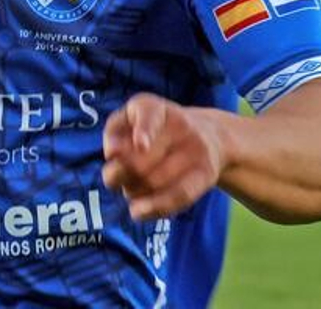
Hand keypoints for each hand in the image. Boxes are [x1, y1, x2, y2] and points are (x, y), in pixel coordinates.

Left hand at [101, 94, 225, 220]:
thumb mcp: (129, 121)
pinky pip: (180, 196)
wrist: (208, 135)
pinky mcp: (206, 174)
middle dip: (121, 175)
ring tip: (130, 188)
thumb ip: (114, 133)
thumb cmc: (154, 130)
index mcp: (153, 107)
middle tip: (113, 179)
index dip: (142, 132)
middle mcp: (179, 124)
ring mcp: (196, 149)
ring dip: (133, 191)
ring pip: (155, 181)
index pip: (148, 117)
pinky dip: (155, 207)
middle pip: (141, 161)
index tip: (129, 147)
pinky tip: (137, 212)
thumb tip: (112, 154)